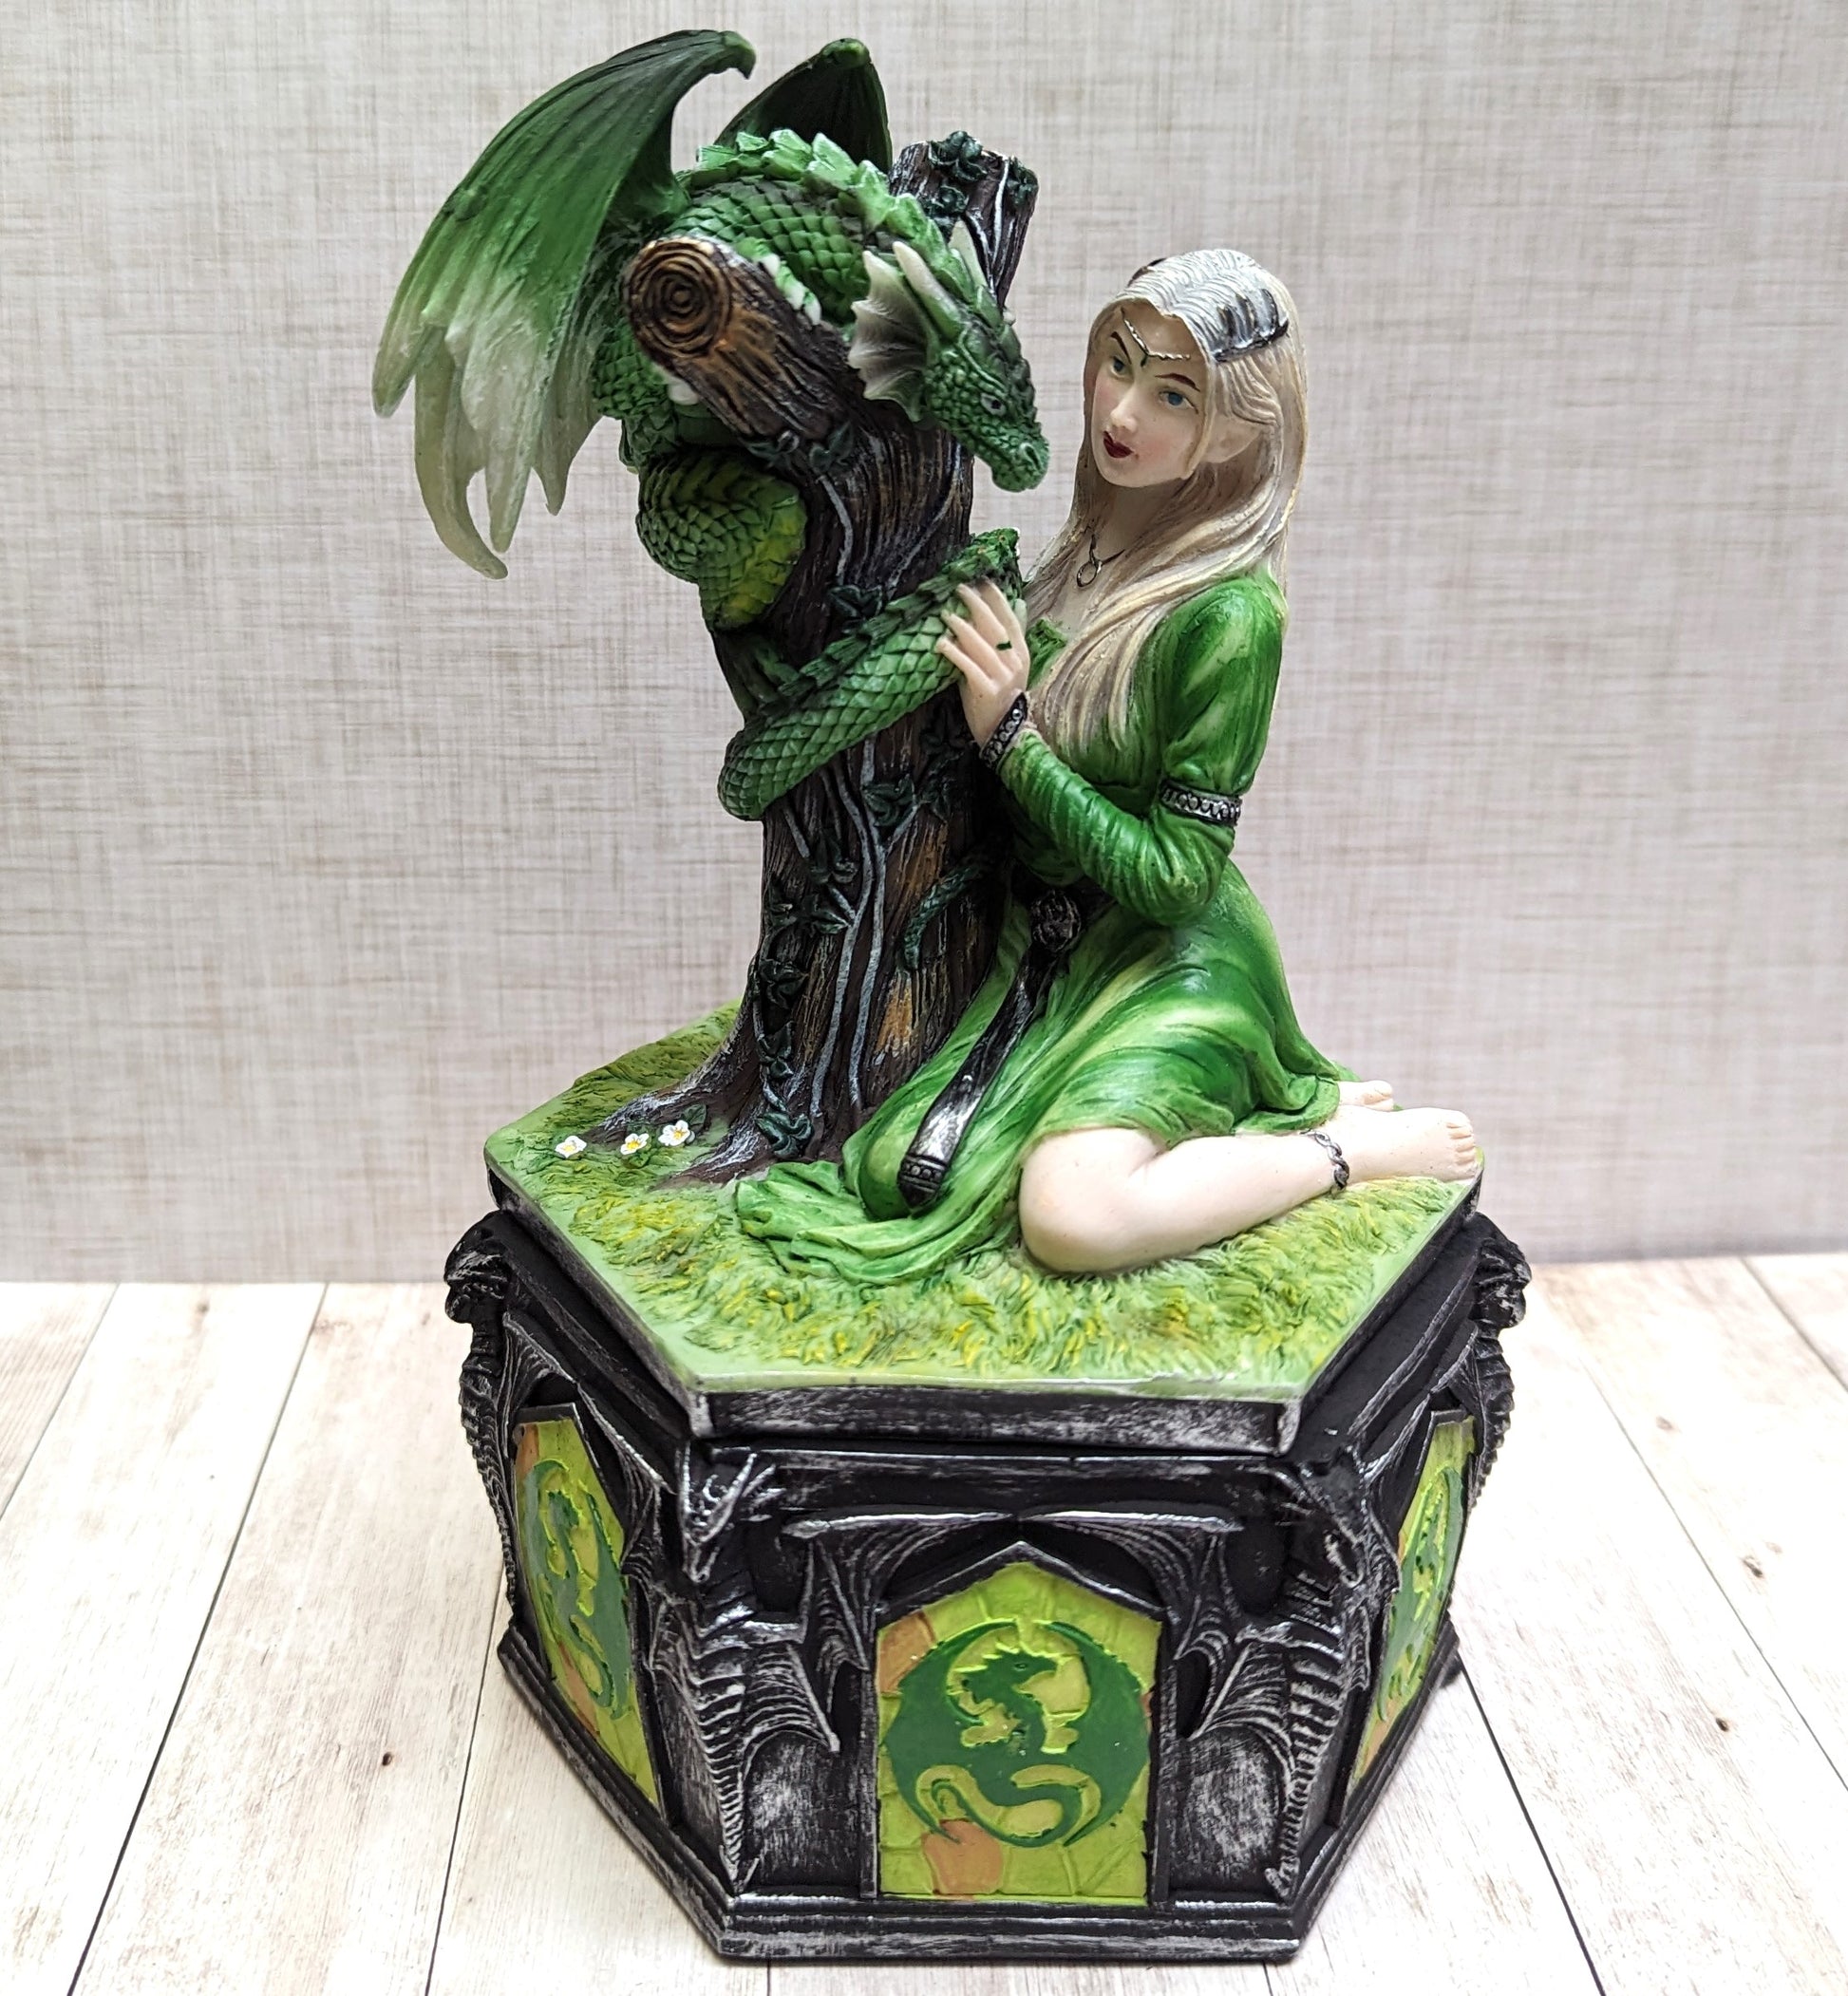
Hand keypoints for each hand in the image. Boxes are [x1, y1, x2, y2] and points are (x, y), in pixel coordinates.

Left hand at [936, 580, 1030, 747]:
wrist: (1004, 733)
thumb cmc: (1000, 696)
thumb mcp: (1010, 663)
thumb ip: (1009, 636)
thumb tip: (1017, 604)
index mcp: (1020, 653)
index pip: (1010, 619)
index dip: (997, 599)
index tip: (982, 582)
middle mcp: (1014, 662)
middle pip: (995, 627)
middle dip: (977, 605)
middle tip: (959, 589)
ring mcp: (1002, 677)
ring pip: (981, 645)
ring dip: (961, 627)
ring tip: (945, 614)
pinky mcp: (987, 690)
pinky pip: (969, 667)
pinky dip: (955, 653)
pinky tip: (941, 644)